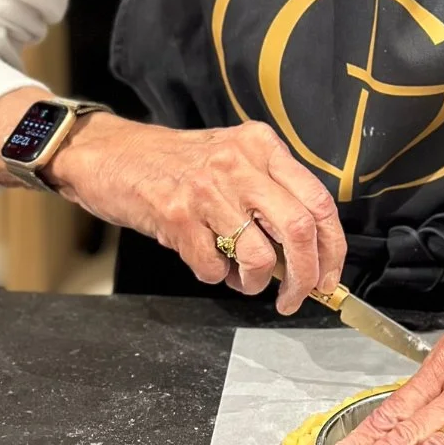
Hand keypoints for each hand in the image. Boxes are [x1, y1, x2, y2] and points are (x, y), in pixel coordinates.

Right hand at [44, 112, 345, 313]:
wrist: (111, 154)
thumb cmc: (178, 164)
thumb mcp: (234, 159)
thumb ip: (272, 194)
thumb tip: (310, 254)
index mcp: (262, 146)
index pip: (319, 202)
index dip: (332, 249)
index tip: (329, 278)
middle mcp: (239, 162)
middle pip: (299, 229)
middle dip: (306, 276)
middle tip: (296, 297)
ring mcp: (207, 187)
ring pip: (259, 255)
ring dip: (256, 282)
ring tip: (244, 279)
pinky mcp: (175, 213)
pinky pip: (214, 267)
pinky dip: (216, 276)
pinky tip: (206, 261)